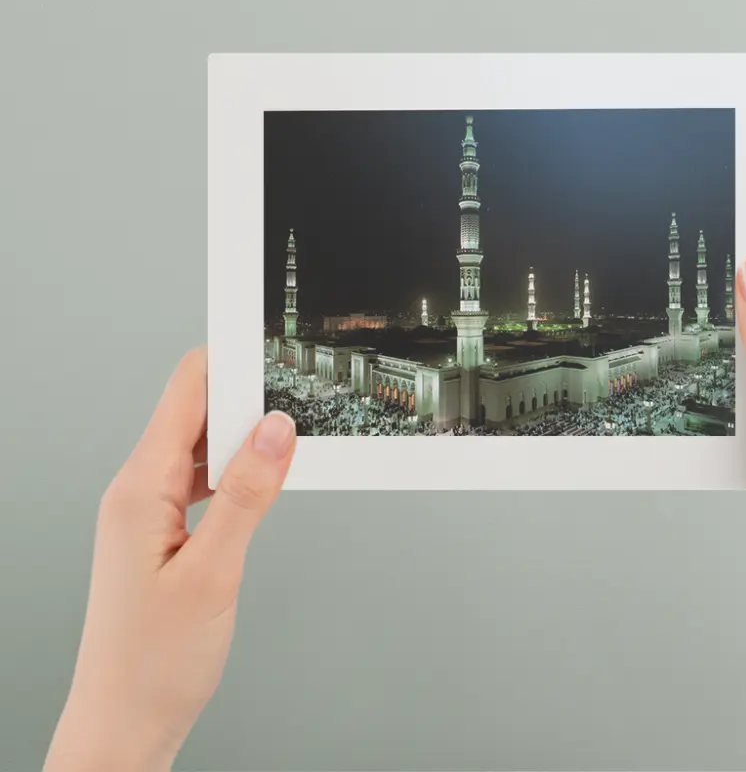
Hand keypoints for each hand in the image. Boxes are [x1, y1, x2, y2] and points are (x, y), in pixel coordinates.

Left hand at [44, 348, 296, 771]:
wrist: (124, 722)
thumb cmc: (154, 661)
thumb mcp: (214, 573)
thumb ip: (248, 495)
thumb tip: (276, 430)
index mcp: (139, 489)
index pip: (185, 393)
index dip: (228, 362)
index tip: (270, 346)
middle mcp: (138, 490)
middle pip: (195, 412)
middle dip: (246, 398)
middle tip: (297, 398)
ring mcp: (148, 509)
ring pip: (201, 445)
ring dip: (244, 438)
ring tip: (288, 441)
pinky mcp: (162, 528)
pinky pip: (201, 477)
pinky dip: (235, 471)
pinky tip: (264, 482)